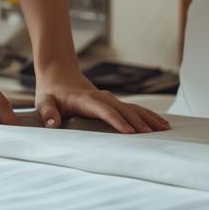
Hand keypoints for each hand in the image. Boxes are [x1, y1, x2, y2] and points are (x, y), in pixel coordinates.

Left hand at [34, 68, 170, 133]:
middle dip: (138, 121)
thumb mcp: (43, 101)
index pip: (102, 110)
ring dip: (148, 117)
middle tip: (153, 135)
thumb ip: (47, 112)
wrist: (58, 73)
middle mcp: (100, 97)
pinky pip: (133, 108)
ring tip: (165, 129)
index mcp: (84, 99)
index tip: (129, 131)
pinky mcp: (113, 101)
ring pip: (132, 107)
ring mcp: (109, 98)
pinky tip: (161, 123)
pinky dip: (148, 115)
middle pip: (123, 109)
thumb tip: (52, 123)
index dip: (116, 120)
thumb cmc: (50, 92)